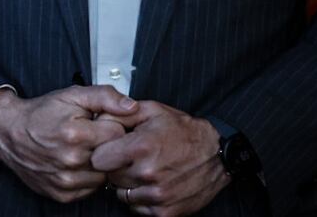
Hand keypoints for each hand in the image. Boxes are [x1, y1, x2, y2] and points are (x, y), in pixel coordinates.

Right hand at [0, 85, 139, 202]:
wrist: (7, 132)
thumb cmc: (39, 113)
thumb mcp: (70, 95)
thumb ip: (104, 96)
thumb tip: (131, 106)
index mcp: (76, 134)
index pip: (118, 133)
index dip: (110, 125)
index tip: (99, 122)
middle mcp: (71, 160)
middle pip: (113, 157)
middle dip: (106, 145)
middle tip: (91, 136)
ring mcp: (67, 180)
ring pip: (104, 176)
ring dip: (98, 163)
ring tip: (81, 149)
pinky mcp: (62, 194)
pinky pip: (90, 189)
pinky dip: (86, 177)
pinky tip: (74, 163)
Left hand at [91, 102, 228, 215]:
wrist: (218, 154)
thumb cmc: (184, 131)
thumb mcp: (152, 110)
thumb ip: (121, 113)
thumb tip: (99, 119)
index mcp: (141, 147)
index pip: (98, 159)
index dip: (103, 153)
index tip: (111, 150)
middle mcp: (148, 173)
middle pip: (110, 177)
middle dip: (116, 168)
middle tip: (130, 159)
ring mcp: (158, 195)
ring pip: (122, 194)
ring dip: (129, 184)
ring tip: (143, 170)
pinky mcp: (166, 211)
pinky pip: (138, 208)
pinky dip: (141, 198)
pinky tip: (152, 184)